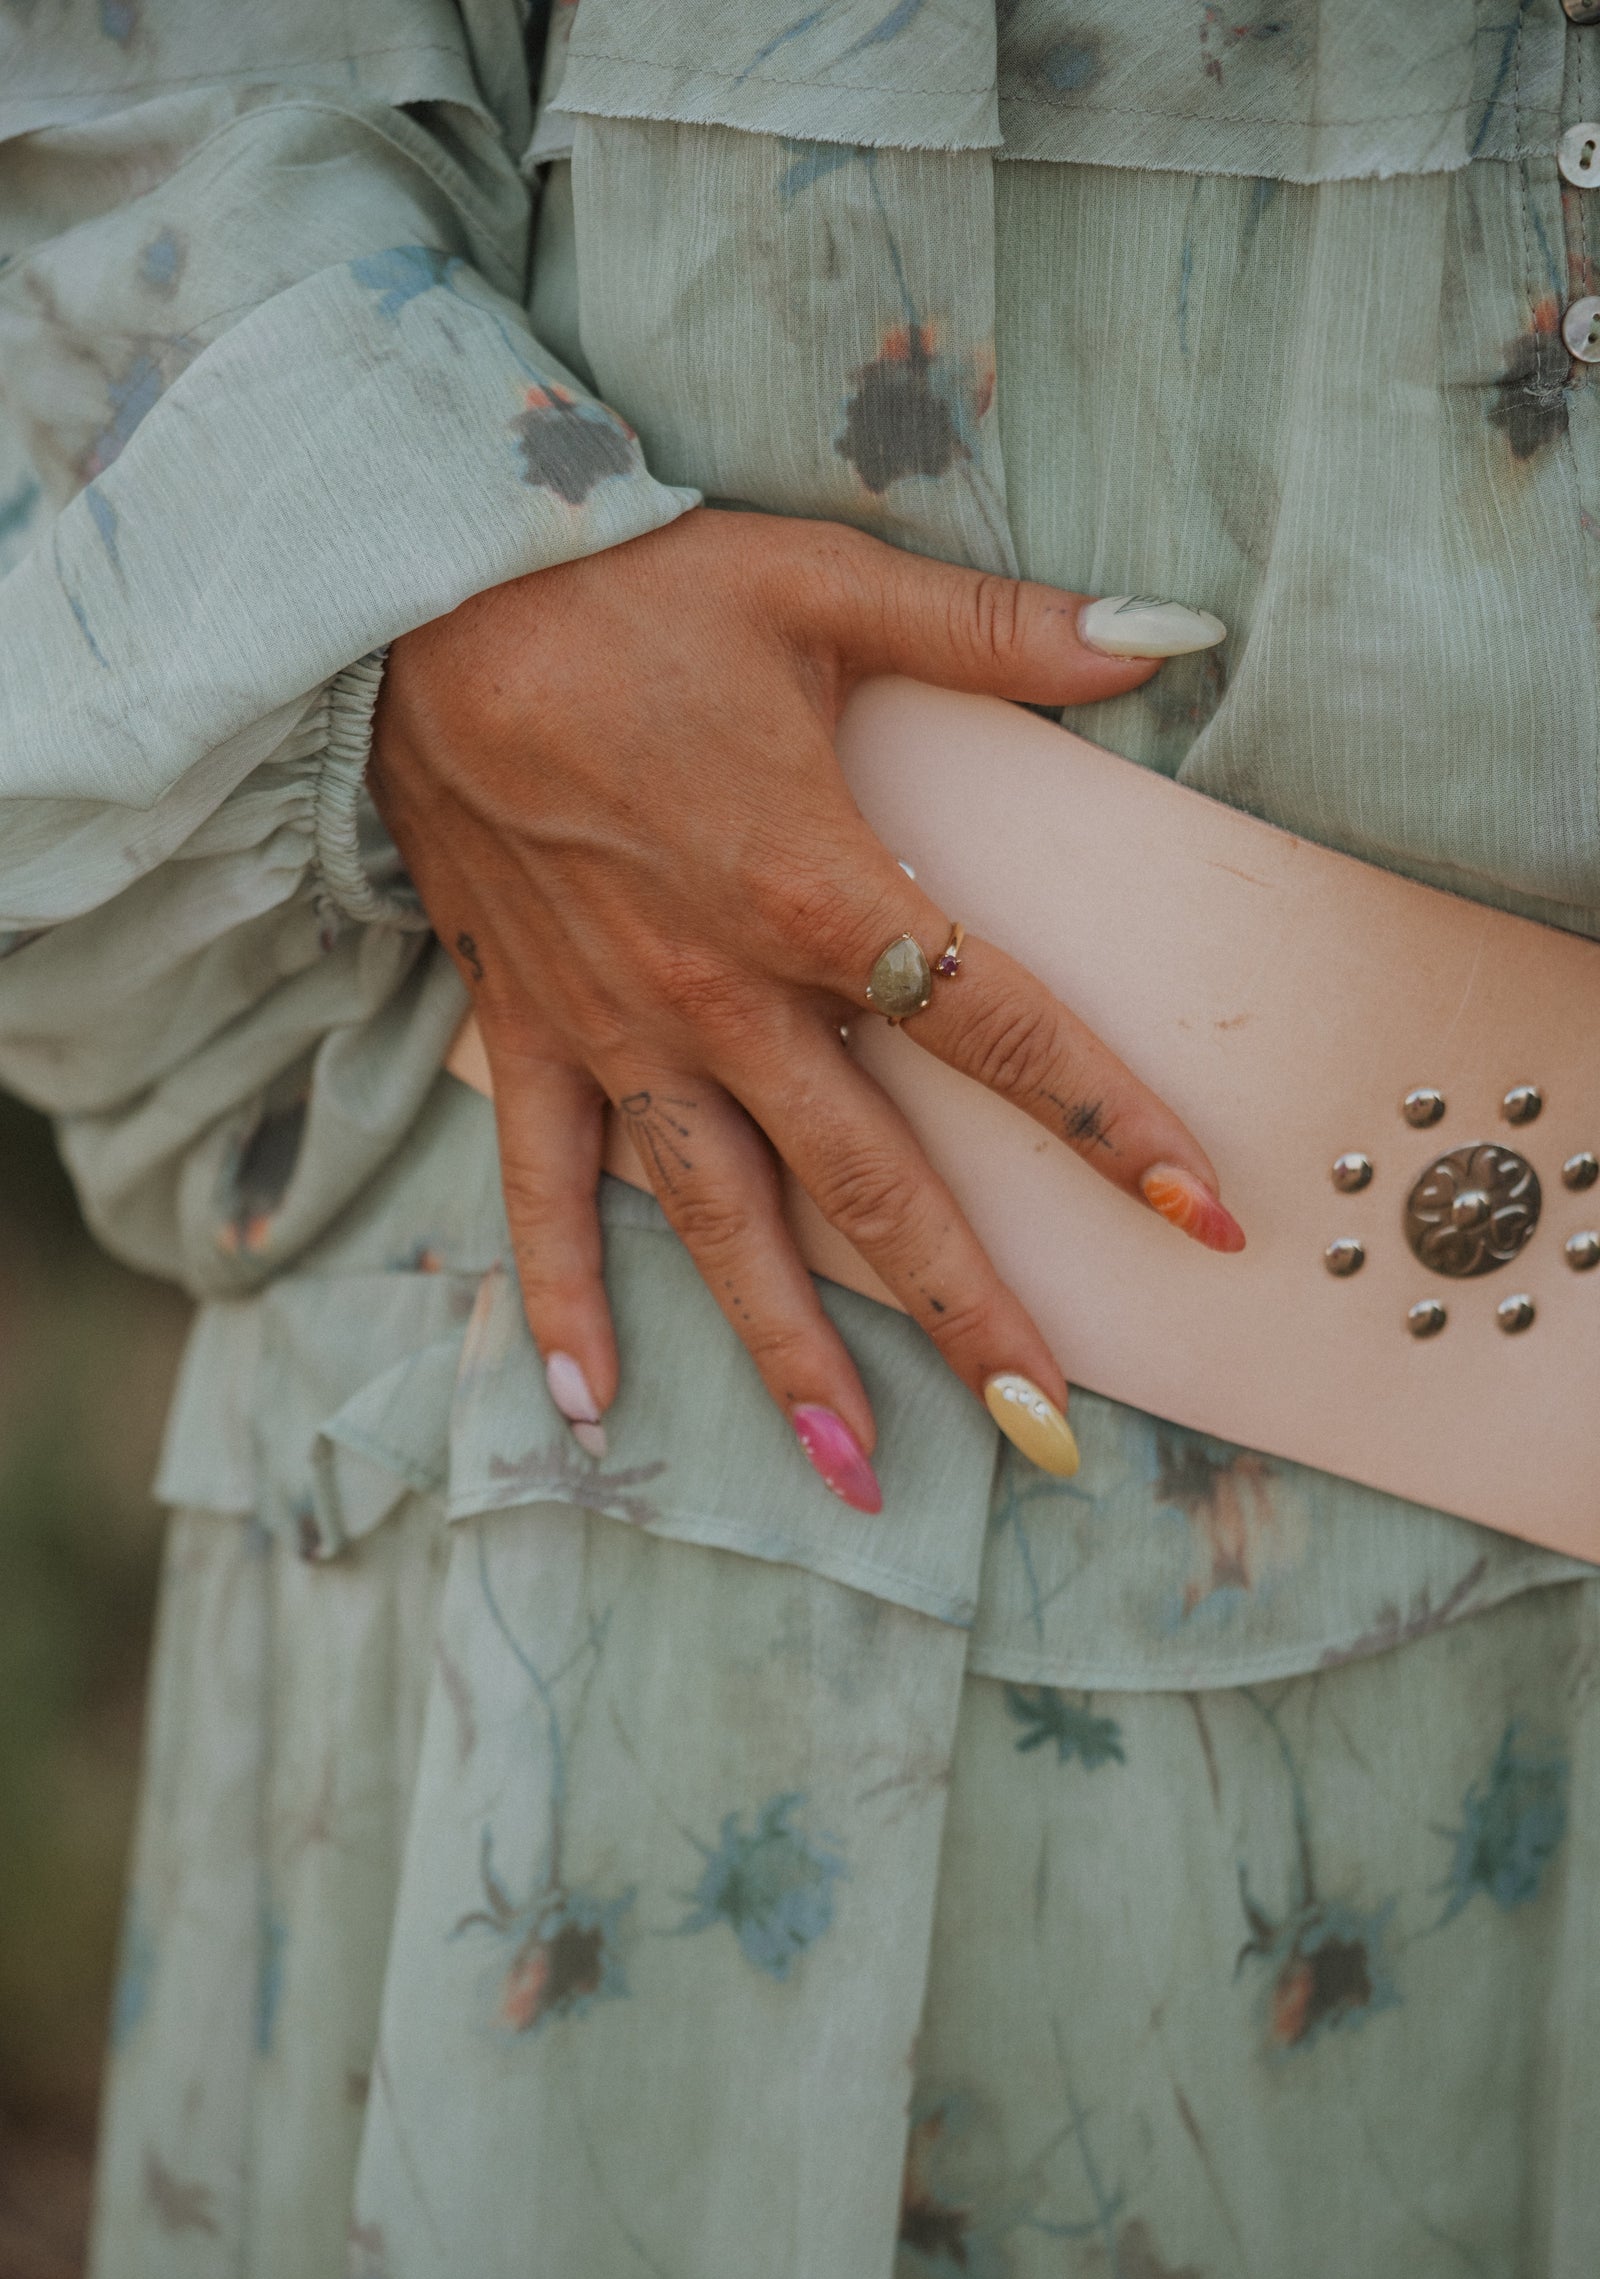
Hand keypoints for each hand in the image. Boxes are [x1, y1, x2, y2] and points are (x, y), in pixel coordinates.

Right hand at [367, 510, 1240, 1509]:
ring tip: (850, 1466)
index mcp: (817, 889)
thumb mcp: (823, 582)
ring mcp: (617, 1029)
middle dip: (968, 1311)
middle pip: (874, 1181)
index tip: (1206, 1217)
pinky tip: (585, 1405)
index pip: (1000, 1033)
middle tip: (1046, 1432)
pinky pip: (540, 1187)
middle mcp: (722, 993)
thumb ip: (1000, 630)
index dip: (1112, 1126)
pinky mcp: (526, 1030)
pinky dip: (559, 1293)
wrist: (418, 592)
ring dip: (784, 1348)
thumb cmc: (630, 585)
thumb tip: (1169, 633)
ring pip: (719, 1219)